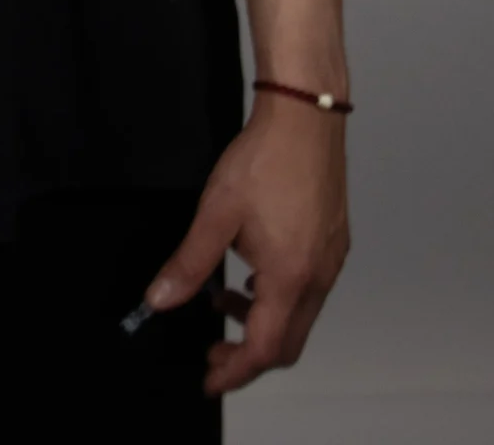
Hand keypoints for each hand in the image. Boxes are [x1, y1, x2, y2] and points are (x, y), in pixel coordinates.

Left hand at [142, 94, 350, 396]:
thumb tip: (160, 299)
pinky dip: (278, 295)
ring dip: (261, 320)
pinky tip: (251, 269)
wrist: (306, 115)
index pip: (263, 348)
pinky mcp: (333, 240)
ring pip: (299, 316)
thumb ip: (189, 263)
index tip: (210, 378)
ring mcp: (331, 259)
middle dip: (248, 355)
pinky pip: (308, 288)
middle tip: (214, 349)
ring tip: (222, 298)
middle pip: (287, 342)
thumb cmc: (265, 159)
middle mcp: (318, 276)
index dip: (234, 371)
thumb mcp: (217, 213)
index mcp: (290, 277)